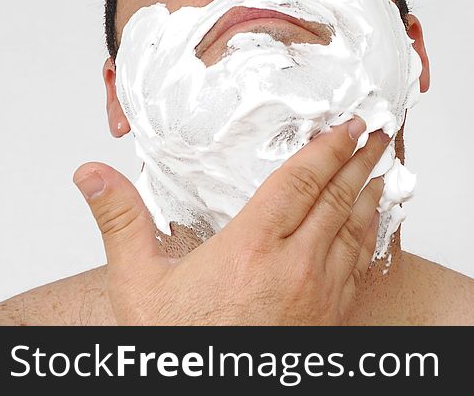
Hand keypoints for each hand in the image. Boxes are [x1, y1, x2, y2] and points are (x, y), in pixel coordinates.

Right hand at [73, 117, 386, 324]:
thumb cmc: (181, 348)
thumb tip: (92, 176)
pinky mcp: (332, 318)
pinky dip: (370, 237)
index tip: (349, 125)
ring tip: (381, 170)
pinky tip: (371, 227)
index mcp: (251, 248)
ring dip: (370, 195)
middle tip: (379, 134)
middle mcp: (295, 267)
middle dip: (361, 161)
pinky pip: (360, 266)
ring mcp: (320, 294)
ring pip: (355, 230)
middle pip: (337, 198)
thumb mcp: (139, 285)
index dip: (328, 147)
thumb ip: (123, 222)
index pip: (300, 180)